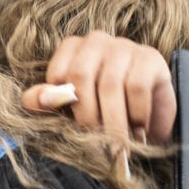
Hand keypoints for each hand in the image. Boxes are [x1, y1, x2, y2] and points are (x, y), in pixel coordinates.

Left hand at [22, 31, 175, 144]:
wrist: (147, 117)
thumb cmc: (101, 110)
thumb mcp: (70, 110)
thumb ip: (47, 102)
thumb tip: (39, 99)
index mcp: (70, 49)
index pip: (57, 74)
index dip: (62, 105)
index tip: (69, 129)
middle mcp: (95, 41)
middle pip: (81, 76)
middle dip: (87, 116)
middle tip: (96, 145)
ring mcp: (123, 46)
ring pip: (110, 85)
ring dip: (113, 123)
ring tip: (117, 147)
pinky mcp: (149, 58)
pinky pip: (137, 87)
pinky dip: (136, 114)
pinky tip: (138, 131)